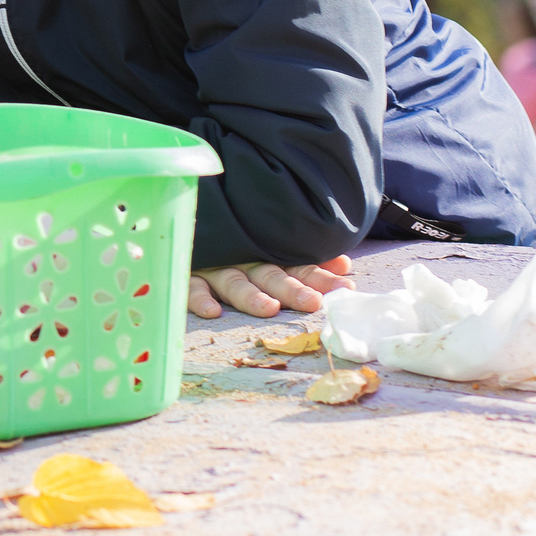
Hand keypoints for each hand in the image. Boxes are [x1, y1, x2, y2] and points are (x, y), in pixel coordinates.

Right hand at [186, 255, 353, 319]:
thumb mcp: (275, 251)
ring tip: (268, 308)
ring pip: (235, 283)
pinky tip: (212, 311)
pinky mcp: (191, 274)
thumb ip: (307, 261)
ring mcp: (217, 268)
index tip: (344, 288)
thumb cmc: (239, 245)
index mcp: (269, 256)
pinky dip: (200, 299)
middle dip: (291, 289)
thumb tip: (344, 264)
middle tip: (311, 302)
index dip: (320, 277)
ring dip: (251, 296)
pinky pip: (193, 287)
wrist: (196, 224)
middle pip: (271, 276)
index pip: (299, 267)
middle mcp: (245, 262)